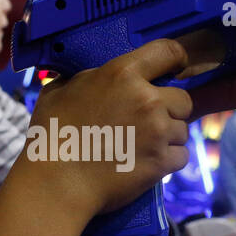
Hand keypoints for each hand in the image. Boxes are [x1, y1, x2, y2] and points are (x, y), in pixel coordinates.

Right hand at [16, 39, 192, 218]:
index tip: (177, 67)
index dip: (177, 59)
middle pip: (183, 99)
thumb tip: (92, 77)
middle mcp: (146, 99)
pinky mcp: (161, 161)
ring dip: (168, 139)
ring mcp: (157, 131)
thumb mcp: (59, 90)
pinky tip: (146, 164)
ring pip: (182, 130)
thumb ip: (86, 78)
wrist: (57, 182)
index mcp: (122, 74)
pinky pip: (181, 156)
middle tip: (149, 123)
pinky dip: (168, 162)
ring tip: (141, 147)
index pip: (168, 52)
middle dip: (171, 110)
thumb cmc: (52, 136)